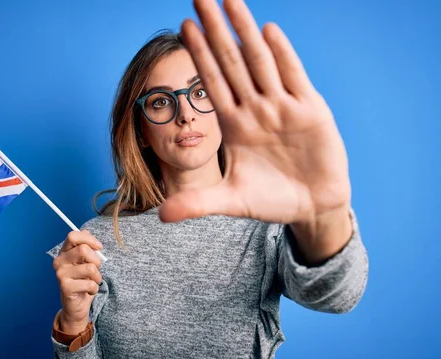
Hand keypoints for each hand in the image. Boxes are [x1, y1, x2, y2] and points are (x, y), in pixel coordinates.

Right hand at [53, 230, 102, 334]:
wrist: (76, 306)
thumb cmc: (83, 281)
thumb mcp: (85, 262)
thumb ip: (87, 248)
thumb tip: (88, 234)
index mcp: (64, 252)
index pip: (73, 236)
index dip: (89, 239)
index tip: (99, 247)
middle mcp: (59, 261)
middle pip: (83, 250)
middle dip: (96, 260)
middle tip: (95, 269)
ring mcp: (61, 274)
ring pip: (90, 268)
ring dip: (97, 277)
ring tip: (92, 282)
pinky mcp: (65, 287)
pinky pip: (89, 283)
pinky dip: (94, 288)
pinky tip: (88, 291)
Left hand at [159, 0, 350, 225]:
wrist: (312, 207)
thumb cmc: (271, 200)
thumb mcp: (230, 202)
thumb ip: (197, 203)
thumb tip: (161, 216)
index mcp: (235, 125)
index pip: (212, 83)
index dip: (199, 56)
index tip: (184, 27)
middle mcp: (256, 109)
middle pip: (231, 62)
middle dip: (216, 30)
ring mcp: (283, 107)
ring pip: (260, 61)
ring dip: (244, 31)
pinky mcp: (311, 111)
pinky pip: (293, 78)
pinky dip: (282, 55)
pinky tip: (267, 31)